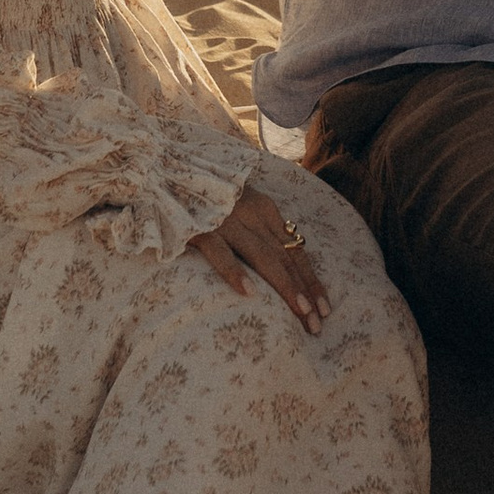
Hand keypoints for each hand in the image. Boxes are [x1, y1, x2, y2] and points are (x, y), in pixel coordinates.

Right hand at [188, 183, 327, 333]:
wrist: (168, 169)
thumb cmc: (207, 194)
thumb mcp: (243, 206)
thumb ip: (261, 229)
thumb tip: (283, 262)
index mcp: (265, 209)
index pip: (295, 250)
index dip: (311, 280)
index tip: (325, 308)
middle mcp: (252, 213)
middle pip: (285, 258)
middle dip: (305, 292)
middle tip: (317, 324)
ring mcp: (226, 220)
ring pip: (263, 257)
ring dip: (285, 286)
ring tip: (301, 312)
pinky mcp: (199, 228)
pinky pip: (220, 253)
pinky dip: (235, 272)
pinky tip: (249, 294)